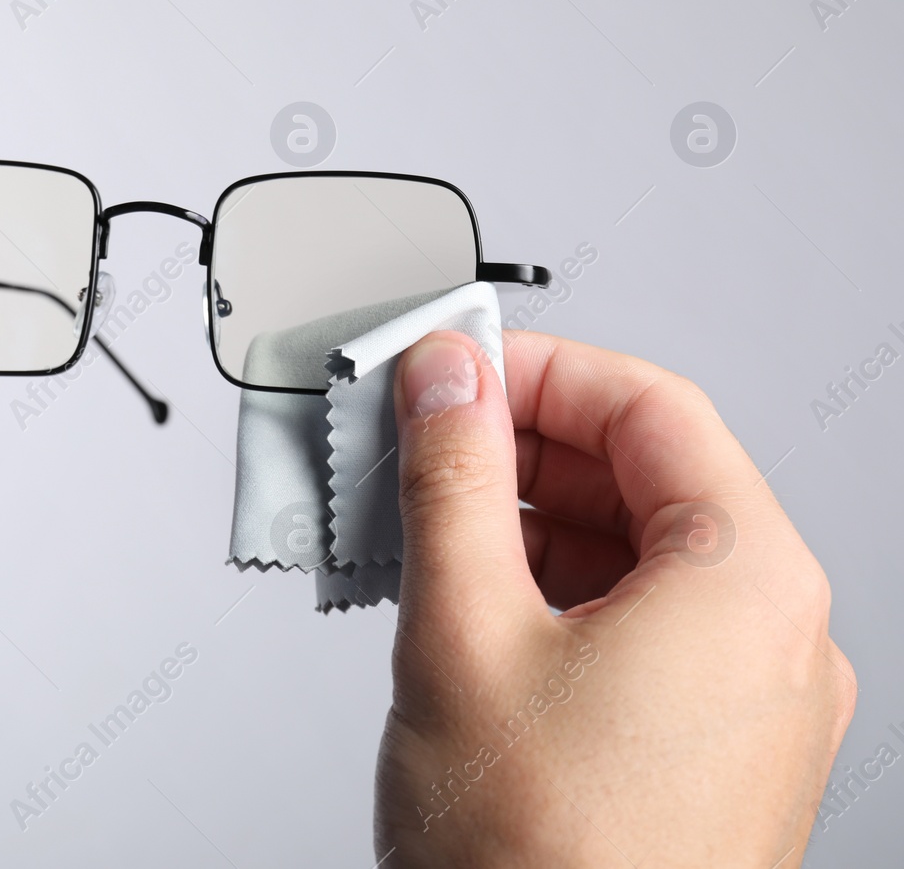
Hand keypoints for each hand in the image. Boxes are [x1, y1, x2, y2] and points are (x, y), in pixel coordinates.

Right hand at [374, 329, 854, 866]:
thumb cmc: (540, 861)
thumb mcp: (464, 626)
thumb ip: (453, 476)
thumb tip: (446, 378)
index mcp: (748, 583)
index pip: (648, 406)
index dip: (536, 369)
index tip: (450, 368)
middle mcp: (773, 637)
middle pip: (642, 476)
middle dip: (515, 449)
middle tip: (413, 442)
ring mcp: (749, 701)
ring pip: (632, 553)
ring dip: (522, 524)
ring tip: (418, 530)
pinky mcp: (709, 749)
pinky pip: (634, 625)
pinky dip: (548, 594)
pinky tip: (464, 602)